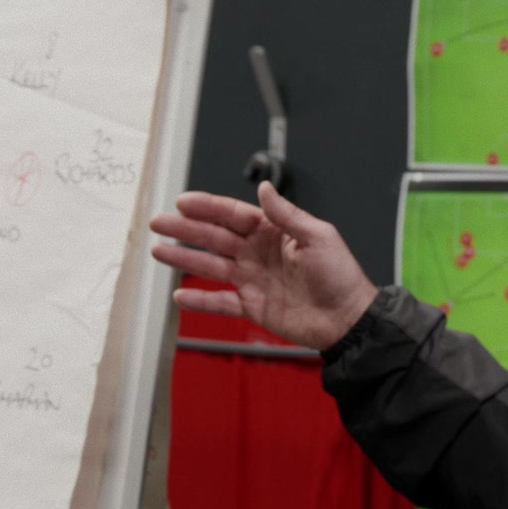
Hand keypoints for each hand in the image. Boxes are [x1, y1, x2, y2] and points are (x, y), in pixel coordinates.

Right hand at [150, 181, 378, 350]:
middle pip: (215, 238)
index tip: (183, 202)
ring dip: (185, 260)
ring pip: (212, 267)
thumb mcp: (318, 237)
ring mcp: (253, 280)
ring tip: (159, 252)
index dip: (208, 207)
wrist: (348, 319)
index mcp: (273, 233)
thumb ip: (287, 214)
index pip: (234, 215)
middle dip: (186, 229)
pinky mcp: (253, 307)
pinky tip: (180, 296)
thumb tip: (264, 189)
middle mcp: (259, 254)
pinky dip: (201, 300)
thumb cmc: (340, 276)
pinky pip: (221, 302)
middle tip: (159, 223)